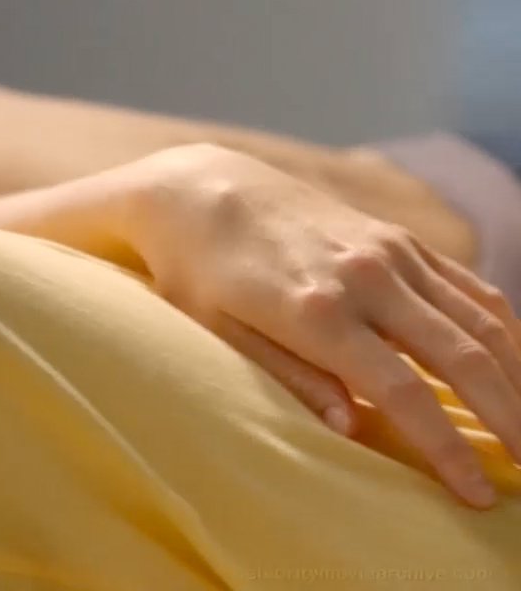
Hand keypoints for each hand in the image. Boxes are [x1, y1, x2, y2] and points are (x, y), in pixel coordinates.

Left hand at [127, 143, 520, 507]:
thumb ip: (288, 377)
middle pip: (463, 358)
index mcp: (317, 312)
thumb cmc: (195, 272)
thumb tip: (353, 428)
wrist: (200, 189)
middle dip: (509, 420)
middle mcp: (366, 277)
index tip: (477, 494)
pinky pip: (470, 287)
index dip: (448, 448)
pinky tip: (513, 367)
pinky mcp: (399, 237)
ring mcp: (390, 251)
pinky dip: (502, 330)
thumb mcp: (216, 332)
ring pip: (481, 320)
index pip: (404, 393)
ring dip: (517, 379)